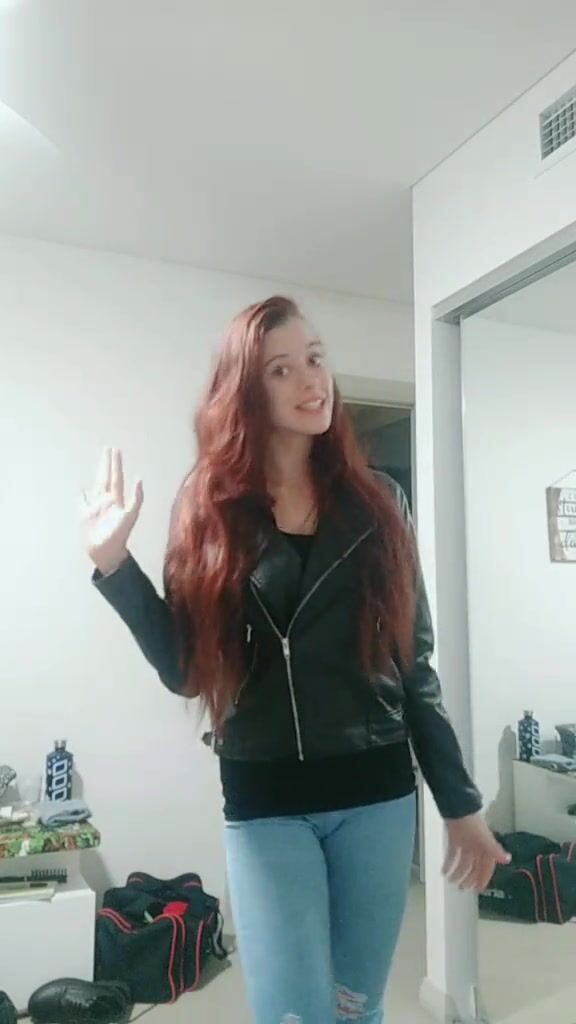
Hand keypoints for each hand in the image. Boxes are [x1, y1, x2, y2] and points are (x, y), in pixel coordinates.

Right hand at [81, 447, 142, 572]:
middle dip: (107, 464)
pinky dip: (82, 494)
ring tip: (100, 463)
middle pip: (107, 478)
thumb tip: (139, 479)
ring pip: (97, 485)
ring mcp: (96, 507)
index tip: (116, 451)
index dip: (116, 465)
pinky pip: (83, 501)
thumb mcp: (130, 515)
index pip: (116, 478)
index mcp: (117, 500)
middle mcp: (106, 501)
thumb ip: (136, 498)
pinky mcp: (86, 515)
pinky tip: (81, 487)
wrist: (107, 551)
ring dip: (98, 474)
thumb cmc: (120, 535)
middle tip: (108, 449)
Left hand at [443, 813, 510, 891]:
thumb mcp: (485, 838)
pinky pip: (452, 854)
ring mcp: (466, 843)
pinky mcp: (455, 838)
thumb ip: (495, 850)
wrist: (458, 808)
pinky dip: (449, 862)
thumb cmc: (473, 822)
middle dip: (469, 877)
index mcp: (486, 847)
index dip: (483, 878)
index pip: (487, 867)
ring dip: (458, 872)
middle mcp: (477, 846)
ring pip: (463, 862)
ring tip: (451, 881)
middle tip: (462, 888)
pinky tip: (444, 870)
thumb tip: (508, 859)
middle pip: (474, 866)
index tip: (479, 889)